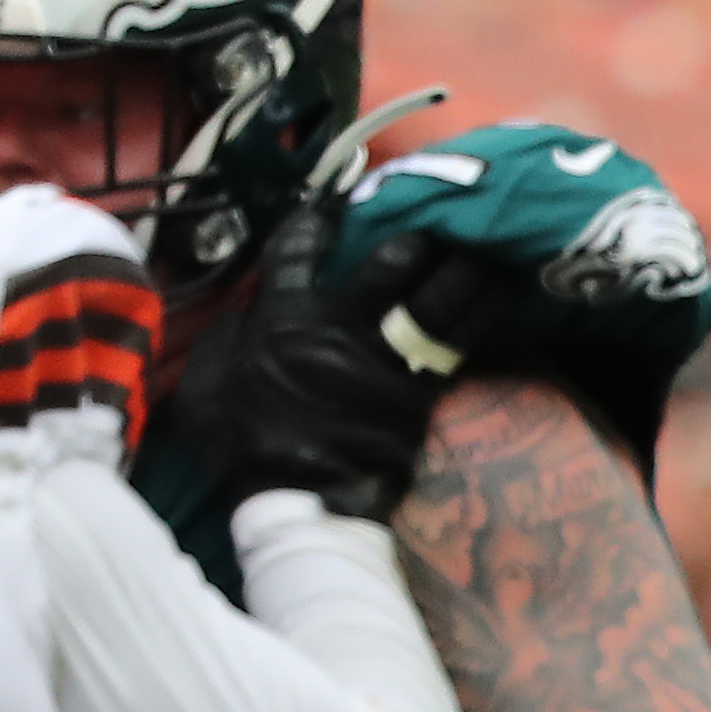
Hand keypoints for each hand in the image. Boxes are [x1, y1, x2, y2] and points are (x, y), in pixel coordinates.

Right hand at [224, 202, 504, 520]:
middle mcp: (340, 332)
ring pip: (436, 306)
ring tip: (493, 247)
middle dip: (417, 239)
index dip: (316, 223)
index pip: (298, 252)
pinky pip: (458, 350)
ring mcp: (386, 365)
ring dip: (467, 273)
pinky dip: (482, 320)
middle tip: (442, 216)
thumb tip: (243, 312)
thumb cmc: (242, 446)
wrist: (296, 506)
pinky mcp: (420, 399)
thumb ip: (227, 336)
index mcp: (283, 322)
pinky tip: (503, 295)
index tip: (331, 205)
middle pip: (389, 270)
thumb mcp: (207, 382)